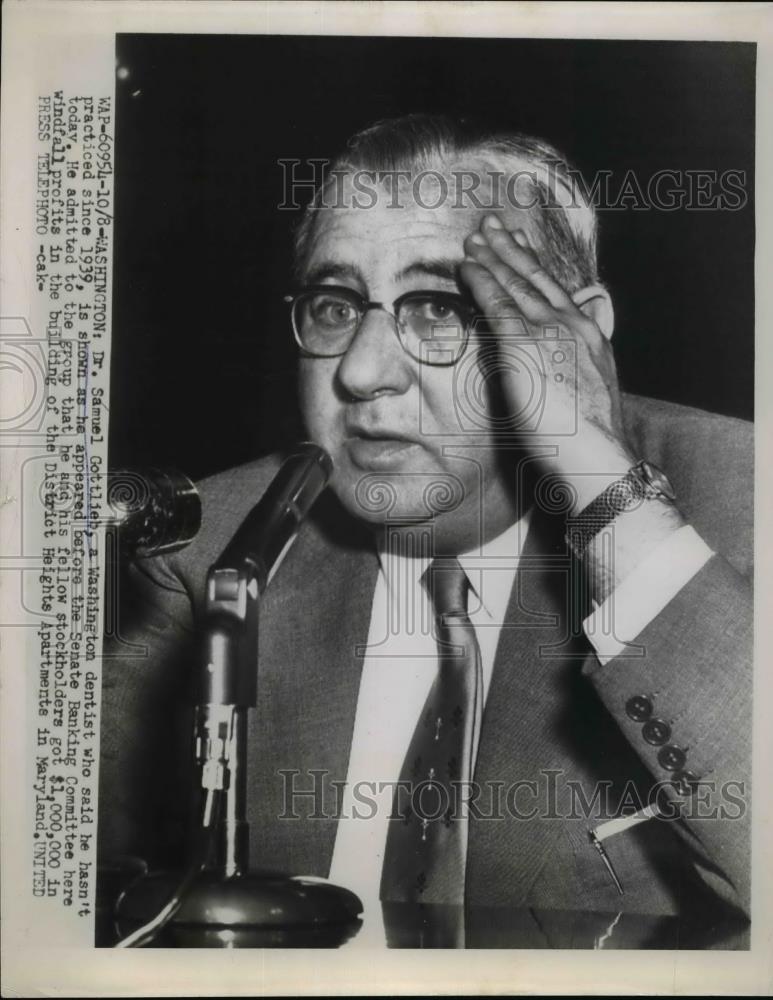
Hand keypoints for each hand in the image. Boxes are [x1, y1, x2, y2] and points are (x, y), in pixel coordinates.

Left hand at [460, 214, 635, 511]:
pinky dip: (481, 281)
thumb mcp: (588, 394)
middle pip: (536, 279)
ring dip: (492, 258)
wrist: (597, 454)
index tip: (521, 247)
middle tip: (493, 225)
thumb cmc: (590, 440)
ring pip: (516, 285)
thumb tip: (558, 370)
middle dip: (512, 250)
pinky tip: (467, 266)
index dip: (535, 267)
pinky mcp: (524, 345)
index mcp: (588, 335)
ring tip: (474, 239)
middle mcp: (571, 324)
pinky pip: (497, 304)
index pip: (557, 292)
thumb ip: (572, 371)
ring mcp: (549, 332)